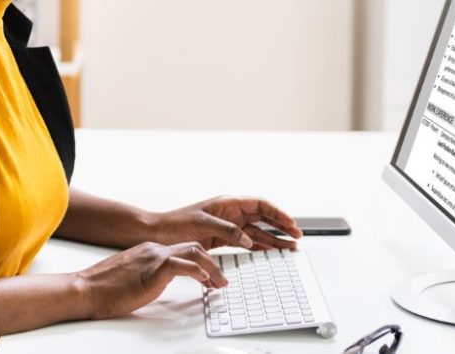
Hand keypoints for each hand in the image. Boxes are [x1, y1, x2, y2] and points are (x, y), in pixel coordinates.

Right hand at [75, 241, 224, 318]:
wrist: (86, 289)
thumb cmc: (104, 288)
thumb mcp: (131, 277)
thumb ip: (147, 275)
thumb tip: (158, 283)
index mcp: (149, 251)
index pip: (183, 250)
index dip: (201, 263)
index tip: (210, 277)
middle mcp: (154, 250)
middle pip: (193, 247)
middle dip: (212, 263)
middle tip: (221, 280)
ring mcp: (154, 257)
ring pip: (193, 252)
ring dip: (212, 268)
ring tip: (220, 283)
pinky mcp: (153, 269)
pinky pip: (183, 265)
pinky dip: (198, 271)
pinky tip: (205, 281)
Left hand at [153, 196, 303, 250]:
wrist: (157, 234)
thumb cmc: (175, 225)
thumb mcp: (203, 225)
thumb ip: (228, 231)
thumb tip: (247, 239)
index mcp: (228, 203)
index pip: (260, 205)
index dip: (278, 213)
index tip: (291, 223)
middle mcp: (230, 213)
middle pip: (263, 218)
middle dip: (281, 226)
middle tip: (297, 236)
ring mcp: (227, 226)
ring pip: (256, 231)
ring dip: (273, 239)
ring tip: (289, 247)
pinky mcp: (221, 239)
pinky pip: (245, 241)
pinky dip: (258, 246)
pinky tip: (268, 251)